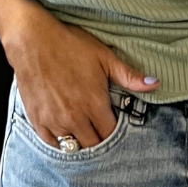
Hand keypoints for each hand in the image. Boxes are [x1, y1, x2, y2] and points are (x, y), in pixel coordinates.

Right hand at [1, 3, 157, 147]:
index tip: (113, 126)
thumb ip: (129, 76)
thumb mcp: (104, 57)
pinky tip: (65, 134)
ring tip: (83, 133)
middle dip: (99, 140)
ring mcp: (54, 121)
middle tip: (99, 131)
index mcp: (94, 104)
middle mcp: (75, 117)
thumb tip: (156, 84)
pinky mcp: (37, 119)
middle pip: (93, 145)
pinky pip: (51, 144)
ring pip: (73, 147)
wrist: (32, 39)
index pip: (110, 134)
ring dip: (80, 142)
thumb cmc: (69, 45)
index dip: (114, 133)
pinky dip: (59, 142)